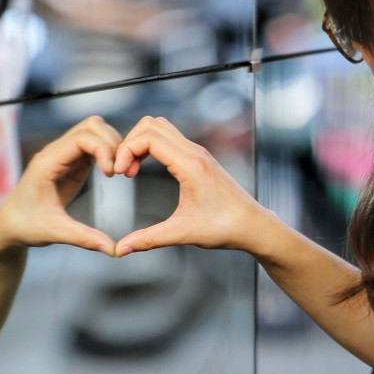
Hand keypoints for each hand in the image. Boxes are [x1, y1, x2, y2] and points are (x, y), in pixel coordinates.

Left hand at [0, 116, 120, 255]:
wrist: (10, 225)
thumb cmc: (26, 226)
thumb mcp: (55, 232)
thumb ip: (84, 238)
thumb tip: (113, 250)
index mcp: (47, 163)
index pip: (81, 137)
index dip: (103, 149)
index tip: (111, 174)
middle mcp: (54, 153)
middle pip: (91, 126)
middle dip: (111, 142)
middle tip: (120, 170)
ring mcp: (63, 155)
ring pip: (93, 131)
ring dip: (111, 144)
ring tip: (117, 170)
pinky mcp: (70, 162)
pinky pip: (93, 145)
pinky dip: (107, 152)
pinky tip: (111, 172)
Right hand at [113, 116, 267, 256]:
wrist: (254, 226)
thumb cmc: (225, 228)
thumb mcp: (182, 233)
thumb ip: (148, 239)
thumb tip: (120, 249)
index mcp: (190, 165)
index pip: (149, 137)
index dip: (126, 150)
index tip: (119, 173)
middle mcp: (194, 152)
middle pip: (151, 125)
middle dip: (129, 143)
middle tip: (123, 170)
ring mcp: (198, 152)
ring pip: (160, 127)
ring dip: (140, 142)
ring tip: (131, 169)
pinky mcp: (199, 157)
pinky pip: (169, 139)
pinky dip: (151, 146)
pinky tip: (146, 168)